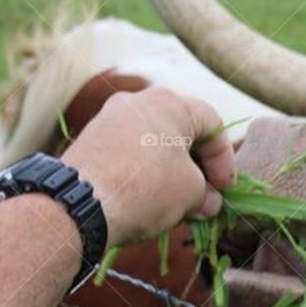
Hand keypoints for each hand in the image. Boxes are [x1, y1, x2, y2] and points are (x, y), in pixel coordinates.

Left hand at [61, 87, 234, 246]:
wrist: (80, 204)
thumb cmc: (147, 189)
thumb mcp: (192, 192)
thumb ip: (206, 193)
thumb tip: (208, 201)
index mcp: (169, 102)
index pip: (213, 124)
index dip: (225, 160)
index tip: (225, 190)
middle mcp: (137, 101)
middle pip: (181, 131)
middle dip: (198, 167)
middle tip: (204, 197)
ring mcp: (109, 118)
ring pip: (153, 143)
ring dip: (171, 171)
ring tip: (177, 203)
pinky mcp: (90, 141)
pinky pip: (129, 153)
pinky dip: (145, 173)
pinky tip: (148, 199)